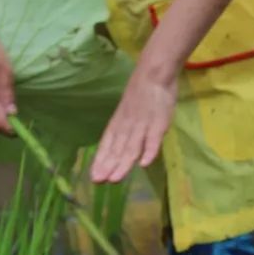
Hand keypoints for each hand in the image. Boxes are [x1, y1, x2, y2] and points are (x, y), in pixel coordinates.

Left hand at [91, 64, 176, 183]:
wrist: (154, 73)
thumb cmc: (141, 93)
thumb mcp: (127, 111)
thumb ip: (124, 129)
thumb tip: (117, 148)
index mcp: (119, 123)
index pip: (108, 144)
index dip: (101, 160)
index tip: (94, 177)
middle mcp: (127, 126)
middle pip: (118, 149)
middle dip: (108, 166)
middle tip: (99, 182)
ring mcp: (143, 124)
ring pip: (132, 147)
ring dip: (123, 164)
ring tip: (115, 179)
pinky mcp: (159, 122)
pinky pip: (153, 138)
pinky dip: (149, 151)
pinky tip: (144, 164)